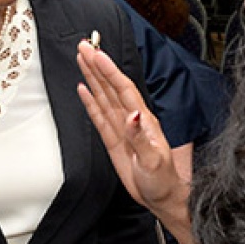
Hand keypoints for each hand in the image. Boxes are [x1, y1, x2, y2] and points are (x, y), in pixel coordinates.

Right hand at [76, 40, 183, 211]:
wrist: (162, 197)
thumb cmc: (162, 181)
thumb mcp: (153, 161)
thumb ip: (141, 137)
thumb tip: (132, 116)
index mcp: (143, 121)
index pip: (123, 88)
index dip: (109, 71)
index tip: (96, 54)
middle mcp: (132, 120)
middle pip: (111, 86)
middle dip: (97, 65)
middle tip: (83, 46)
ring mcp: (122, 129)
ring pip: (104, 96)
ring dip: (93, 77)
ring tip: (82, 58)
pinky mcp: (114, 140)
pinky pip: (99, 116)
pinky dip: (90, 101)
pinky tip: (83, 89)